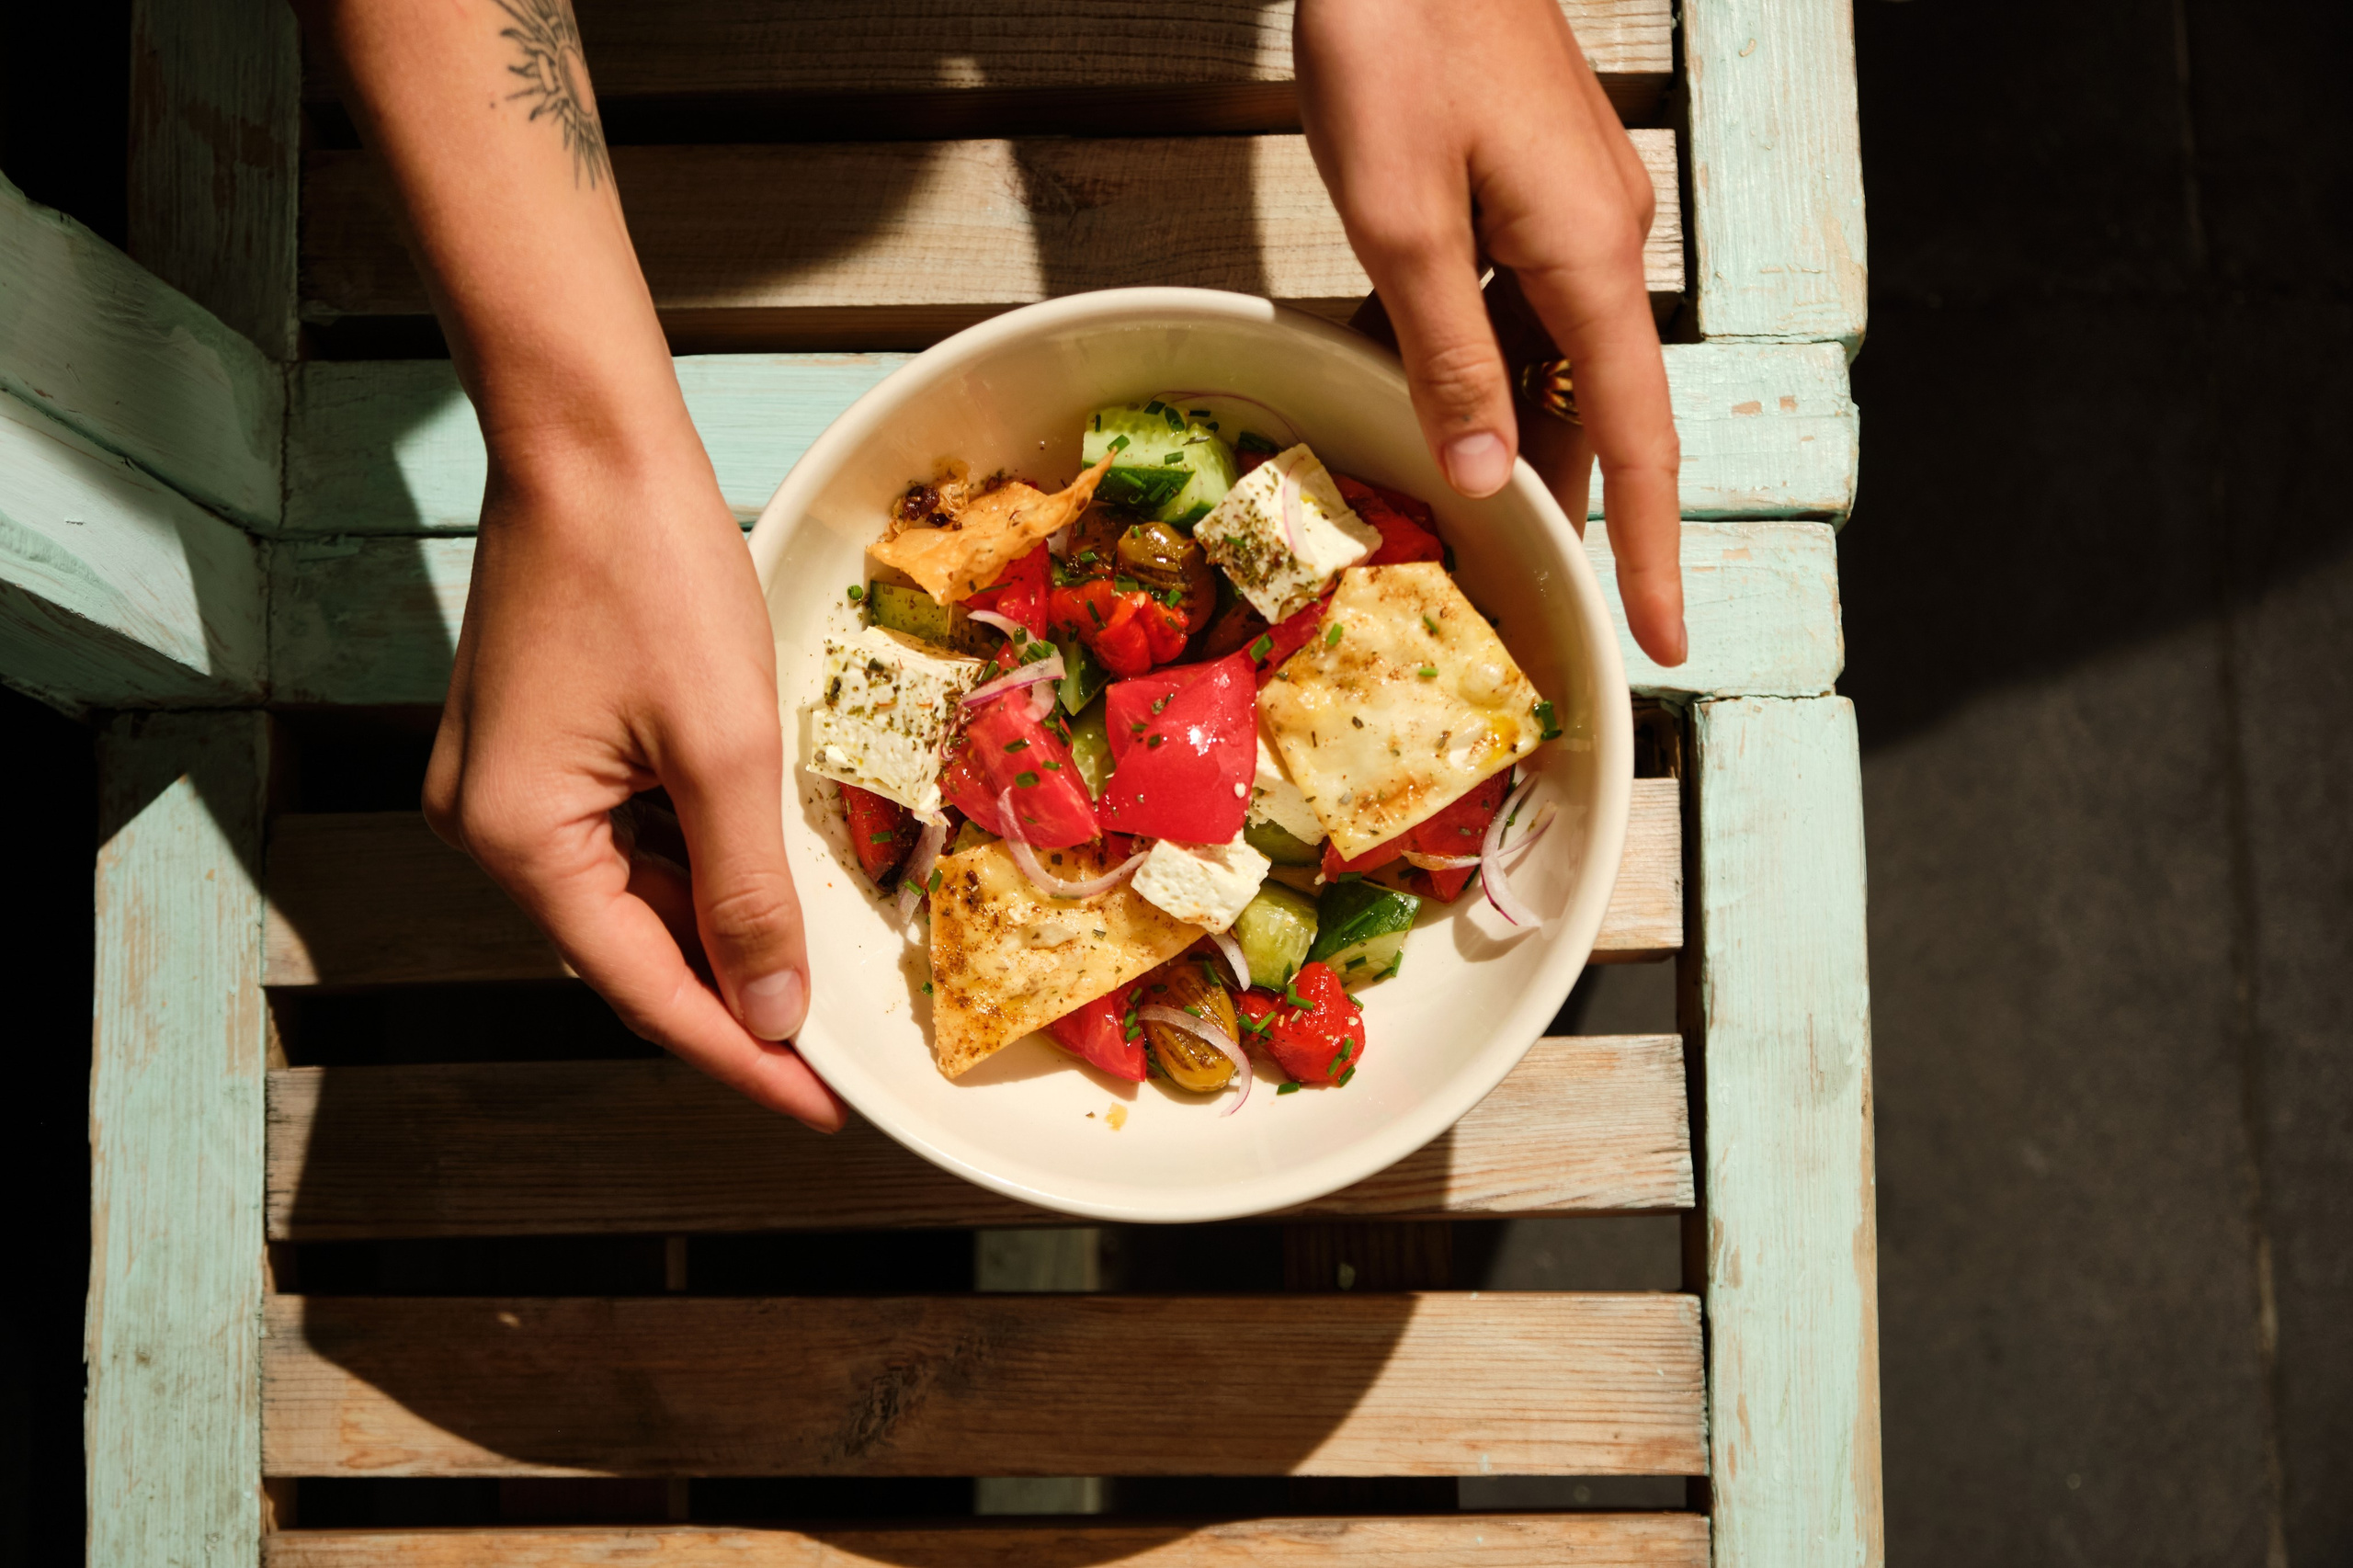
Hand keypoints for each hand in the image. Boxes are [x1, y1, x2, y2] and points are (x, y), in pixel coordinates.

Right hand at [424, 426, 844, 1131]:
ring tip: (810, 965)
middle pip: (632, 951)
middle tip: (830, 1052)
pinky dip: (692, 861)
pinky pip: (621, 839)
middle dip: (734, 996)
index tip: (818, 1106)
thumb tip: (770, 1012)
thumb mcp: (724, 747)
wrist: (588, 441)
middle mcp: (491, 829)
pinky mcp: (533, 747)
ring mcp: (505, 787)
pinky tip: (755, 870)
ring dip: (717, 926)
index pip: (646, 991)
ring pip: (631, 897)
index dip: (740, 1056)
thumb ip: (746, 893)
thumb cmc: (652, 574)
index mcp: (520, 842)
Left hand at [1296, 0, 1686, 665]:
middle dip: (1573, 508)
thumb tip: (1491, 477)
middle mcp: (1598, 241)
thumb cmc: (1398, 35)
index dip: (1648, 548)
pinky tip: (1406, 393)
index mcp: (1588, 257)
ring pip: (1546, 358)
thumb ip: (1445, 355)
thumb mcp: (1400, 217)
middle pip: (1599, 408)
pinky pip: (1508, 301)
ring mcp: (1564, 209)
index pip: (1639, 437)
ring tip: (1463, 521)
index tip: (1667, 640)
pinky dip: (1467, 359)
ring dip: (1508, 433)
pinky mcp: (1524, 184)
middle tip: (1540, 604)